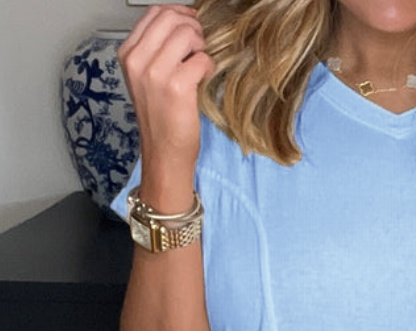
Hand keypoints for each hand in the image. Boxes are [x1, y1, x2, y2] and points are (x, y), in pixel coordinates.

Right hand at [118, 4, 214, 203]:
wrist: (163, 152)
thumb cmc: (159, 117)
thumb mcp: (145, 77)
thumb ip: (156, 48)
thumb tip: (182, 23)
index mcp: (128, 54)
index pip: (154, 13)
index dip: (178, 13)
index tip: (191, 24)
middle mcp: (138, 60)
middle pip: (171, 18)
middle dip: (192, 27)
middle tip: (199, 46)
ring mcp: (155, 73)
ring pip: (187, 34)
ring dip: (201, 46)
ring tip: (200, 64)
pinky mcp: (177, 86)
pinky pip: (201, 59)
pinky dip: (208, 66)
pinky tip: (203, 78)